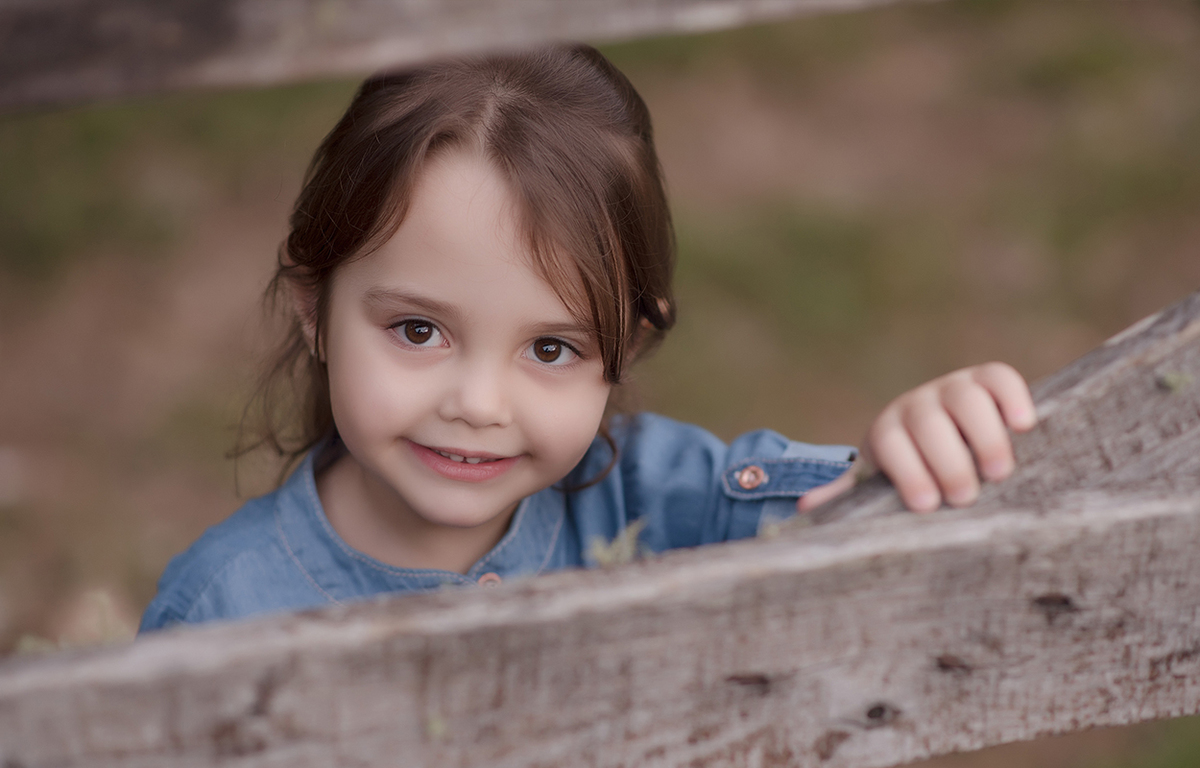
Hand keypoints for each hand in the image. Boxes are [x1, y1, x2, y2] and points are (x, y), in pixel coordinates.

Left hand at [798, 362, 1036, 512]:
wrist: (934, 430)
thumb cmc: (909, 469)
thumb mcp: (879, 482)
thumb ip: (849, 494)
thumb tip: (806, 509)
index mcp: (888, 430)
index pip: (891, 443)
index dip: (907, 472)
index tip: (924, 506)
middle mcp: (918, 404)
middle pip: (929, 423)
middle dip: (947, 461)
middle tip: (963, 498)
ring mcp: (954, 388)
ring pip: (967, 399)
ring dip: (984, 435)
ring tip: (998, 473)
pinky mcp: (988, 380)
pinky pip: (1001, 377)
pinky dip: (1013, 396)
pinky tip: (1024, 426)